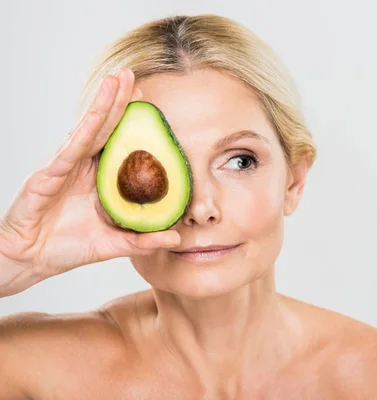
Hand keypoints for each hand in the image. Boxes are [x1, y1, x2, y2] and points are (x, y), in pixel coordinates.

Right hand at [0, 68, 180, 291]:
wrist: (30, 261)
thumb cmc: (66, 248)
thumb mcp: (112, 244)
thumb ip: (142, 239)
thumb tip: (176, 236)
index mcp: (98, 179)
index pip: (118, 144)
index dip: (132, 123)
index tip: (149, 102)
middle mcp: (82, 168)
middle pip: (105, 128)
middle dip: (118, 100)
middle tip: (132, 75)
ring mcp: (64, 168)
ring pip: (88, 130)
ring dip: (102, 104)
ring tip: (116, 79)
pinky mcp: (48, 176)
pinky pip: (69, 151)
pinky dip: (83, 132)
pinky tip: (96, 114)